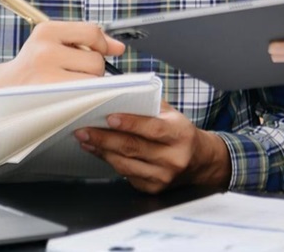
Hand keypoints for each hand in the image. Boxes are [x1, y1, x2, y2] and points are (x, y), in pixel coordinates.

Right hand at [0, 22, 124, 134]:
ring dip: (90, 86)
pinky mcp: (49, 99)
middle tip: (75, 74)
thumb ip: (86, 40)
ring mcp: (46, 77)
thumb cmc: (34, 66)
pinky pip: (84, 98)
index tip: (101, 53)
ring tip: (70, 85)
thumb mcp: (51, 42)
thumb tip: (118, 48)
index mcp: (46, 31)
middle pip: (96, 61)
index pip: (91, 32)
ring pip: (92, 81)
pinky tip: (73, 97)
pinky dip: (86, 98)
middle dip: (94, 69)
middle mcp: (45, 50)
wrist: (0, 90)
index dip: (102, 45)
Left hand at [74, 101, 231, 193]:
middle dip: (104, 138)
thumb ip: (149, 106)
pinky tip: (100, 152)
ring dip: (102, 151)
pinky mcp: (153, 188)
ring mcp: (163, 176)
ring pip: (125, 164)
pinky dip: (110, 162)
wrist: (199, 161)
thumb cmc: (180, 133)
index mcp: (180, 134)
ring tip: (85, 140)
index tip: (109, 117)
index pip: (152, 129)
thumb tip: (119, 95)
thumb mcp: (172, 115)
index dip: (130, 123)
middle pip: (133, 148)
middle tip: (83, 130)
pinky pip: (126, 175)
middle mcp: (173, 158)